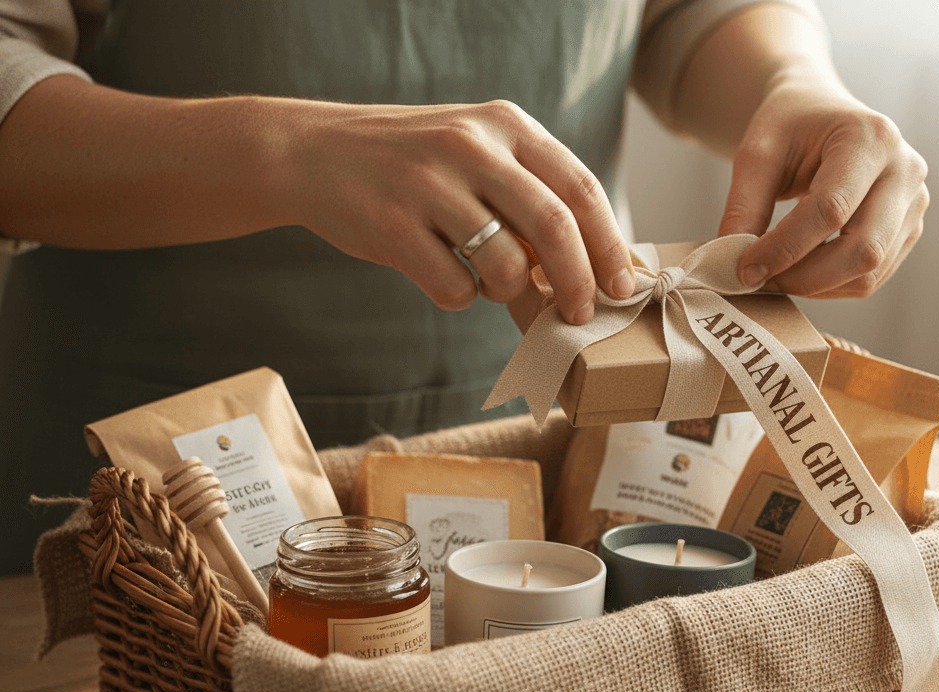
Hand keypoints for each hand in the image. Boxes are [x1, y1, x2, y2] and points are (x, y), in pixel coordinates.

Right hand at [292, 100, 634, 322]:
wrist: (313, 154)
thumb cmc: (411, 165)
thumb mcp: (474, 154)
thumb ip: (527, 197)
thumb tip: (582, 273)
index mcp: (504, 125)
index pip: (580, 187)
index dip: (608, 243)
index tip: (622, 285)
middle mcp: (471, 146)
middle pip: (555, 227)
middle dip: (578, 283)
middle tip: (581, 316)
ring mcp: (430, 185)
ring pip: (505, 265)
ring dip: (507, 292)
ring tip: (486, 281)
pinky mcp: (394, 227)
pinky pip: (455, 288)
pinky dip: (461, 298)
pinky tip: (441, 276)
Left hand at [717, 75, 927, 298]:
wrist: (822, 116)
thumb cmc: (790, 129)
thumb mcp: (757, 154)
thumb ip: (744, 208)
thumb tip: (733, 266)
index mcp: (871, 139)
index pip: (831, 210)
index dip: (784, 248)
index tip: (744, 270)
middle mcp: (905, 171)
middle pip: (862, 250)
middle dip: (803, 278)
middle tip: (758, 282)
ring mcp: (914, 203)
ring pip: (868, 274)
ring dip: (815, 288)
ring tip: (775, 275)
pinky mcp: (908, 230)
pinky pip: (870, 278)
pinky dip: (829, 287)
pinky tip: (799, 272)